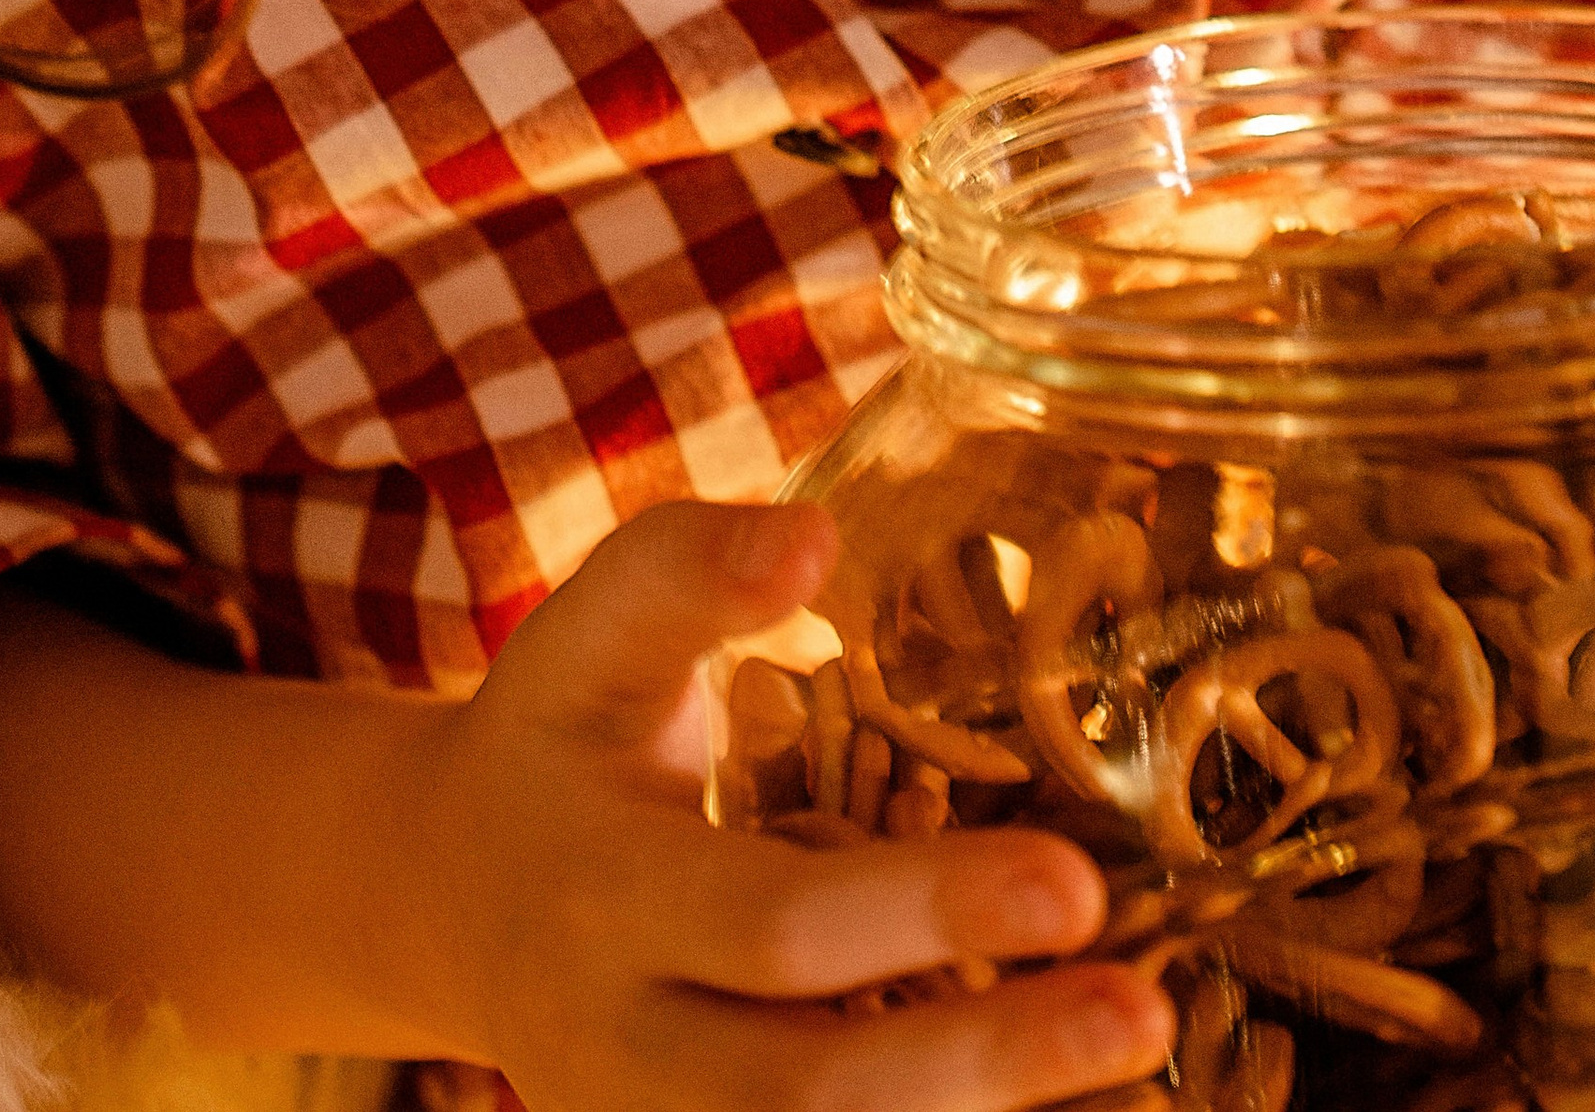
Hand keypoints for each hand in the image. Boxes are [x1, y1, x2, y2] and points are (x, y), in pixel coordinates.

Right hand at [409, 499, 1172, 1111]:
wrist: (449, 899)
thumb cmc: (558, 737)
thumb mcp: (587, 635)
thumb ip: (688, 570)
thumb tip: (813, 539)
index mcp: (600, 896)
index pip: (772, 925)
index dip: (924, 912)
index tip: (1074, 883)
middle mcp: (624, 1049)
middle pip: (813, 1095)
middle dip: (987, 1064)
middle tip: (1141, 1007)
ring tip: (1145, 1086)